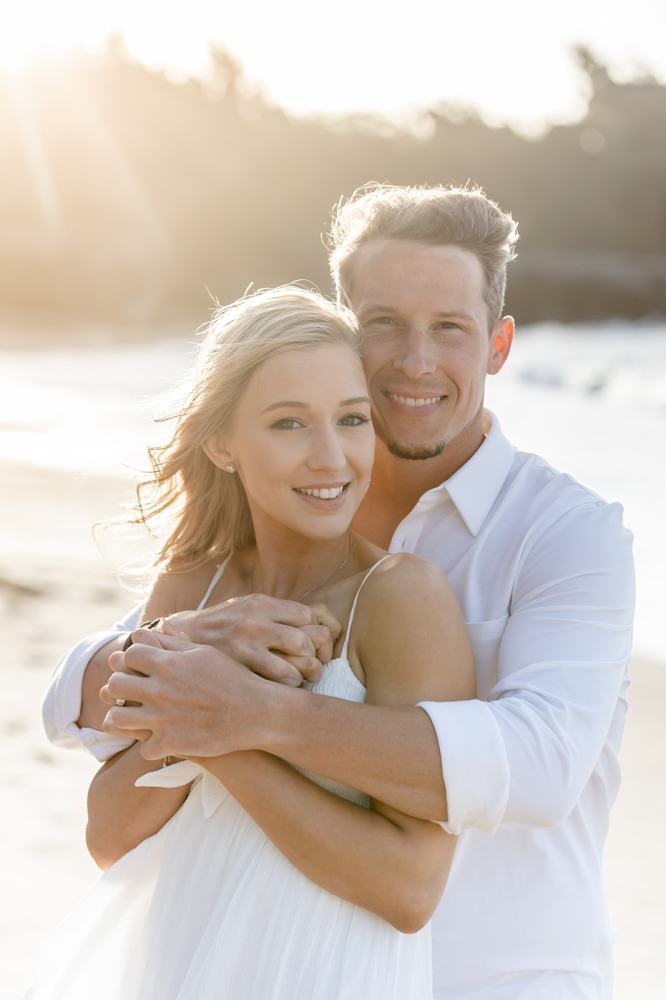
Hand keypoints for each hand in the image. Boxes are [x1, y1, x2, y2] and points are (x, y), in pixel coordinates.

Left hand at [100, 629, 277, 758]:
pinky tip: (158, 740)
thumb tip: (150, 630)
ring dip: (120, 717)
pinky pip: (142, 747)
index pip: (128, 655)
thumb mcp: (204, 653)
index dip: (129, 659)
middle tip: (127, 690)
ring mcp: (162, 719)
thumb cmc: (233, 678)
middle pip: (115, 685)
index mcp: (167, 664)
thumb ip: (173, 642)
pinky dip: (149, 745)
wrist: (256, 712)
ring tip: (130, 716)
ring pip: (117, 719)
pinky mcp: (170, 743)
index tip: (136, 665)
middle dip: (118, 686)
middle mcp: (159, 690)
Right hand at [158, 595, 339, 685]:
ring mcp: (247, 647)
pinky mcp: (241, 669)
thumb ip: (277, 613)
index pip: (310, 615)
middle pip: (309, 639)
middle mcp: (255, 622)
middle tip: (314, 663)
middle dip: (318, 654)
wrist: (179, 641)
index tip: (317, 643)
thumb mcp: (246, 607)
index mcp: (260, 603)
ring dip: (308, 673)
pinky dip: (291, 685)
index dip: (321, 630)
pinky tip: (283, 685)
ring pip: (301, 664)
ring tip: (303, 676)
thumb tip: (319, 620)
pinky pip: (283, 681)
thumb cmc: (221, 626)